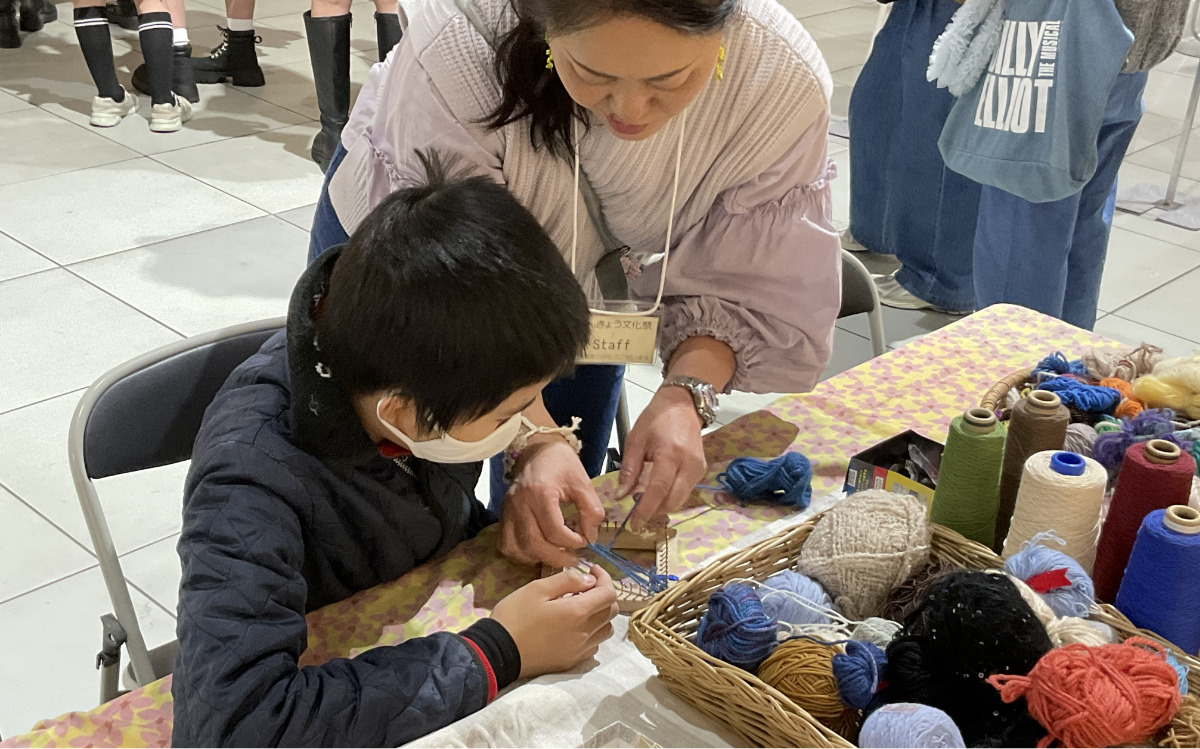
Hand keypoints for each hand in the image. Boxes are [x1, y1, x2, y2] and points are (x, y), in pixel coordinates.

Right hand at [492, 565, 618, 677]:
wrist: (497, 652)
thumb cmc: (515, 615)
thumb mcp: (537, 589)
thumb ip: (567, 580)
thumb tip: (589, 580)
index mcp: (577, 612)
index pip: (609, 594)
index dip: (605, 578)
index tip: (591, 570)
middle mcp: (584, 633)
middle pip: (612, 612)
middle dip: (604, 594)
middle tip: (585, 586)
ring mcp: (579, 650)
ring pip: (606, 630)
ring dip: (600, 615)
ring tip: (580, 607)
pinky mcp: (571, 662)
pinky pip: (594, 645)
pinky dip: (592, 632)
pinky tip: (574, 626)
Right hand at [498, 438, 605, 567]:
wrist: (538, 450)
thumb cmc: (561, 464)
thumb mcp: (582, 482)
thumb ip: (591, 510)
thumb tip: (591, 536)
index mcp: (540, 492)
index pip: (554, 531)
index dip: (573, 542)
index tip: (585, 540)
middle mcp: (519, 504)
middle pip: (534, 544)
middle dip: (558, 557)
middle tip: (575, 558)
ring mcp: (508, 511)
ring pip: (518, 548)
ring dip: (539, 558)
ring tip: (557, 555)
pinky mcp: (503, 516)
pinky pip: (506, 545)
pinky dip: (521, 554)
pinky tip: (538, 550)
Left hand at [615, 385, 707, 524]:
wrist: (682, 405)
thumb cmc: (656, 419)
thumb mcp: (635, 440)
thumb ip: (629, 470)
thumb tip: (621, 496)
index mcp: (670, 454)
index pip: (658, 490)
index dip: (646, 510)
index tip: (634, 523)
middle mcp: (689, 464)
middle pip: (673, 501)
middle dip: (655, 512)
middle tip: (637, 514)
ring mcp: (698, 468)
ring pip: (680, 499)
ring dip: (663, 505)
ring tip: (646, 502)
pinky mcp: (701, 470)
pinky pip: (685, 491)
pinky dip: (671, 496)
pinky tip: (658, 492)